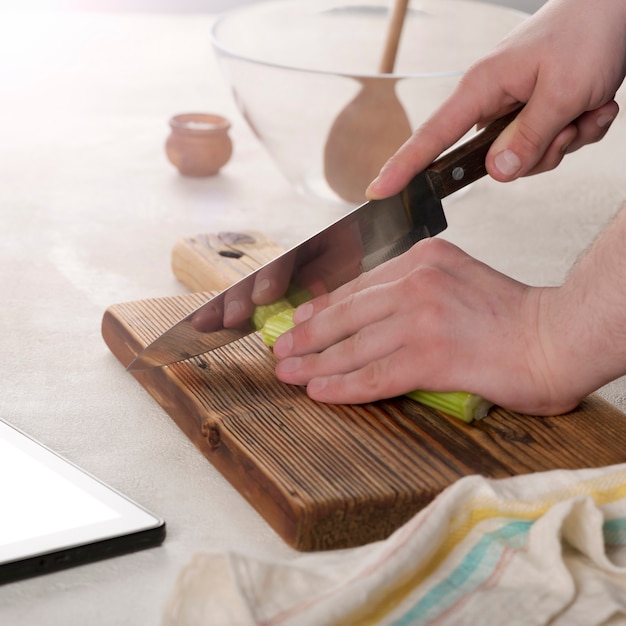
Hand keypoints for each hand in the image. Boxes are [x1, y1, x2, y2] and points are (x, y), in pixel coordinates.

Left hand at [273, 237, 582, 414]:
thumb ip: (415, 289)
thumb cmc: (511, 316)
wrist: (557, 336)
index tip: (298, 321)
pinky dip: (342, 386)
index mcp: (423, 259)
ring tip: (289, 373)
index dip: (321, 308)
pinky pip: (373, 375)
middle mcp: (417, 282)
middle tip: (281, 350)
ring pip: (351, 346)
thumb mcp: (457, 279)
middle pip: (345, 314)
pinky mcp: (430, 356)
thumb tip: (371, 315)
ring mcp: (421, 318)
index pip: (358, 286)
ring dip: (314, 364)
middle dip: (306, 336)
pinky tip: (319, 391)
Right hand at [367, 0, 625, 197]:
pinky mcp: (535, 112)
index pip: (431, 136)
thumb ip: (528, 137)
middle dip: (539, 153)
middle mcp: (492, 101)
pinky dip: (579, 132)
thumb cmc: (589, 30)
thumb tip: (498, 172)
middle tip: (569, 125)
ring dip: (565, 140)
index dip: (402, 167)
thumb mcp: (562, 91)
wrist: (619, 6)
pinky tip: (593, 107)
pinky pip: (550, 145)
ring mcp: (514, 109)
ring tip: (587, 108)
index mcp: (482, 88)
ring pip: (527, 157)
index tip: (378, 190)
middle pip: (493, 160)